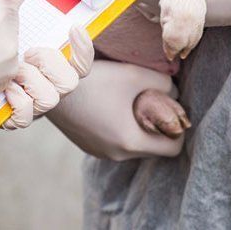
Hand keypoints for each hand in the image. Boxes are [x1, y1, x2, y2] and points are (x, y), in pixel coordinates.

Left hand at [3, 26, 93, 128]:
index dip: (84, 48)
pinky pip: (26, 116)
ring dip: (30, 81)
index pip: (80, 61)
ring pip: (51, 99)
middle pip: (71, 81)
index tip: (73, 28)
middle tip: (28, 54)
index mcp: (46, 64)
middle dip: (50, 63)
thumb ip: (4, 0)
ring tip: (11, 73)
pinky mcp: (13, 118)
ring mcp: (31, 104)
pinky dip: (16, 100)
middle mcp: (44, 84)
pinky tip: (2, 90)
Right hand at [48, 60, 182, 160]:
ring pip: (134, 143)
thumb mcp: (137, 75)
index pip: (173, 149)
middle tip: (154, 99)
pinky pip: (116, 140)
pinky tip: (115, 103)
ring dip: (139, 125)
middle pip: (153, 146)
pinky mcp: (88, 144)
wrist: (51, 83)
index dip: (179, 128)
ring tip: (133, 99)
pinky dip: (122, 125)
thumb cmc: (97, 79)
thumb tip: (175, 94)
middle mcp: (115, 154)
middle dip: (159, 125)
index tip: (173, 108)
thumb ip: (165, 86)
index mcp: (130, 142)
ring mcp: (99, 151)